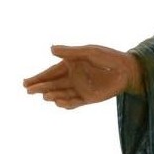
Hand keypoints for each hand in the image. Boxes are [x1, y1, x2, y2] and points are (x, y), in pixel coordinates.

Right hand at [23, 45, 143, 108]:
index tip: (26, 83)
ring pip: (61, 94)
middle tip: (29, 90)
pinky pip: (74, 102)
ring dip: (52, 95)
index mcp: (69, 65)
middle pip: (52, 84)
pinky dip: (66, 103)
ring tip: (45, 96)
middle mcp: (72, 78)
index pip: (50, 73)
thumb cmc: (108, 57)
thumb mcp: (89, 52)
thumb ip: (71, 53)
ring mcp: (80, 89)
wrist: (127, 70)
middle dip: (40, 87)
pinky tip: (58, 102)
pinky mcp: (88, 98)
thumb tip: (51, 49)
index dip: (38, 77)